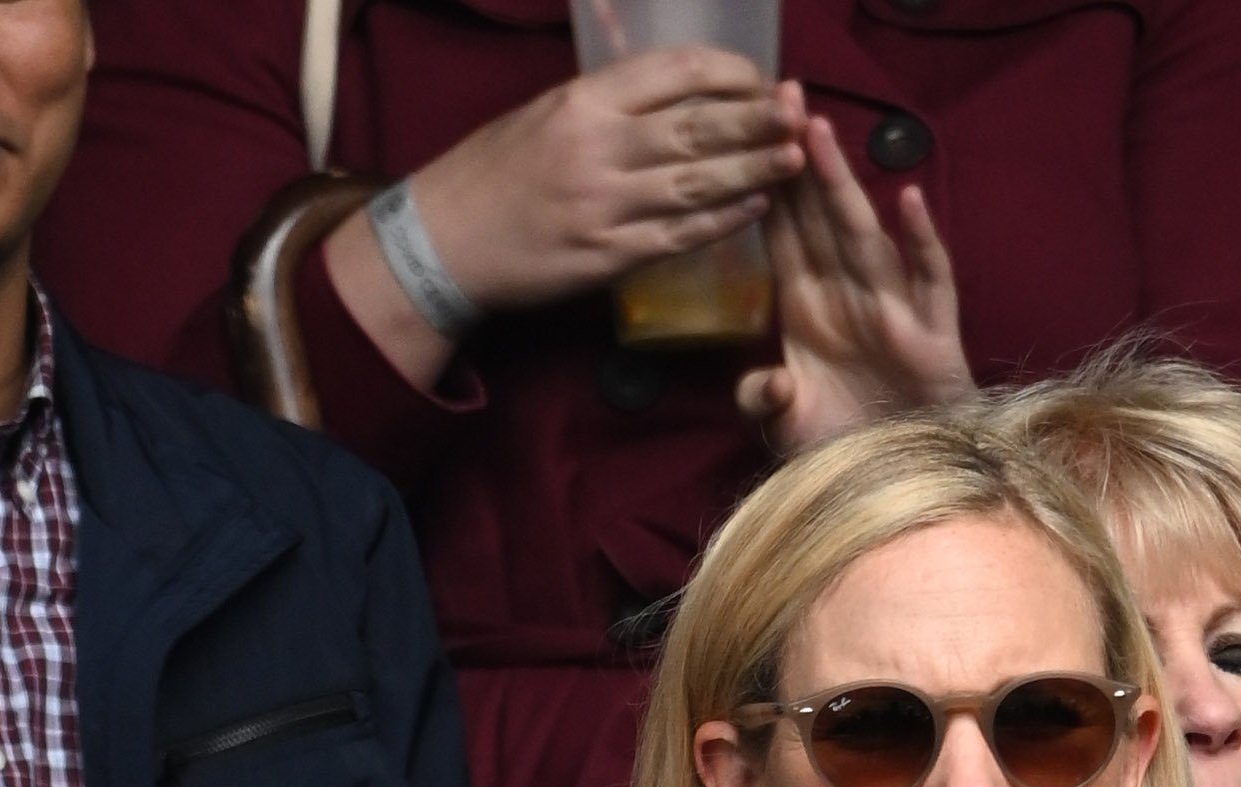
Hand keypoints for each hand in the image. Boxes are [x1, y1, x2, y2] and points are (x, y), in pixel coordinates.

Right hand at [403, 52, 802, 317]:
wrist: (440, 245)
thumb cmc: (490, 173)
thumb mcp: (543, 112)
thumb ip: (606, 97)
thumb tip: (672, 87)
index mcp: (584, 101)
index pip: (677, 73)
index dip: (730, 74)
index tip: (759, 80)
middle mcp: (599, 148)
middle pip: (699, 127)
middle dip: (757, 119)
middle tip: (800, 113)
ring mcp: (604, 207)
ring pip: (697, 183)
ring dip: (754, 170)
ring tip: (794, 158)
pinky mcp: (605, 258)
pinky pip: (677, 235)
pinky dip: (722, 221)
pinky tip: (754, 209)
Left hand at [736, 114, 972, 454]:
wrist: (908, 482)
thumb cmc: (848, 447)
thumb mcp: (790, 428)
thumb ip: (765, 401)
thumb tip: (765, 384)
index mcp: (807, 311)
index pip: (782, 237)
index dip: (765, 189)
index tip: (742, 137)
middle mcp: (847, 298)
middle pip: (817, 219)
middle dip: (797, 163)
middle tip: (778, 101)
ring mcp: (891, 308)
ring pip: (863, 235)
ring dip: (841, 186)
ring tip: (818, 135)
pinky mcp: (932, 332)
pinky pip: (929, 279)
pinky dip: (921, 242)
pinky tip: (908, 203)